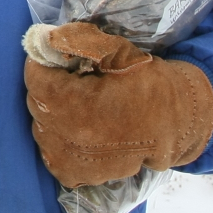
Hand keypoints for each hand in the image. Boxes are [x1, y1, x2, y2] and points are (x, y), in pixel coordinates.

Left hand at [23, 21, 212, 187]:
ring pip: (40, 126)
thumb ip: (77, 40)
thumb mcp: (119, 52)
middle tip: (76, 81)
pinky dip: (58, 137)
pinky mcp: (74, 173)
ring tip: (81, 106)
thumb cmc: (149, 84)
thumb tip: (42, 38)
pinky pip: (49, 150)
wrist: (176, 125)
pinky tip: (79, 128)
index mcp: (79, 105)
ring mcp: (70, 160)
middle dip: (51, 87)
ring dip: (53, 112)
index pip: (36, 78)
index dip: (46, 64)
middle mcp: (69, 137)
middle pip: (37, 102)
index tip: (62, 61)